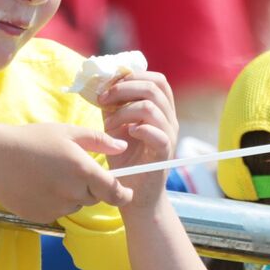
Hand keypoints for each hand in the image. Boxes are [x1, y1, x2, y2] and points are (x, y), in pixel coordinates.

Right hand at [0, 123, 131, 223]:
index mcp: (83, 171)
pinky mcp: (41, 216)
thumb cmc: (33, 139)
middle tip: (71, 170)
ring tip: (51, 175)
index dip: (124, 195)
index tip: (127, 193)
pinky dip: (54, 202)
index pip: (115, 192)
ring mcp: (56, 207)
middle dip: (91, 187)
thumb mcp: (68, 132)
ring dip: (72, 195)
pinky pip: (57, 211)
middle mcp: (72, 193)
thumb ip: (99, 140)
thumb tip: (123, 148)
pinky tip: (38, 185)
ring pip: (76, 205)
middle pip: (95, 197)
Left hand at [97, 71, 178, 207]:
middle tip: (103, 100)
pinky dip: (140, 129)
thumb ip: (113, 106)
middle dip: (124, 88)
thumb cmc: (125, 159)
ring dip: (124, 111)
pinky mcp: (164, 154)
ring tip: (109, 124)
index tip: (109, 84)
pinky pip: (158, 135)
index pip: (156, 80)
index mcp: (161, 110)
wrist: (134, 194)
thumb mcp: (116, 126)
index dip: (132, 76)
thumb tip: (100, 84)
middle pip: (155, 87)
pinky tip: (126, 134)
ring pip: (152, 107)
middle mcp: (169, 120)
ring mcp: (169, 136)